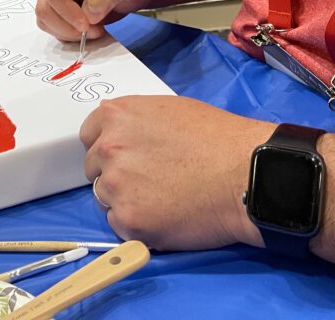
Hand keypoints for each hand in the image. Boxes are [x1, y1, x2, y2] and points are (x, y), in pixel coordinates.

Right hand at [36, 0, 154, 40]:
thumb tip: (88, 13)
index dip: (65, 10)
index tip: (85, 24)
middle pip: (45, 7)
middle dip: (68, 26)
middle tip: (94, 30)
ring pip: (45, 19)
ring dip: (68, 33)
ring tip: (93, 29)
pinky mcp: (56, 8)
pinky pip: (51, 26)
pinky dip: (67, 35)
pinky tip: (86, 30)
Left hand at [82, 95, 268, 250]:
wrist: (245, 173)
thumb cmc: (217, 138)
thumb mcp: (168, 109)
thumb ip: (135, 122)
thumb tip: (122, 135)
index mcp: (114, 116)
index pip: (88, 136)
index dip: (106, 148)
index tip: (125, 157)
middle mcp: (107, 148)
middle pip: (94, 168)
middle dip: (116, 174)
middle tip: (149, 180)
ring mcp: (115, 185)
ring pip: (106, 198)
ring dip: (126, 200)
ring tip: (163, 198)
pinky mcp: (129, 220)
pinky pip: (121, 225)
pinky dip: (138, 223)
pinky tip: (166, 215)